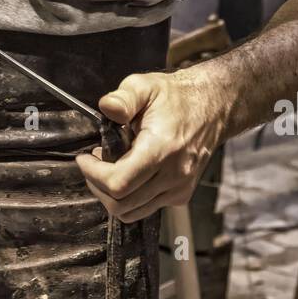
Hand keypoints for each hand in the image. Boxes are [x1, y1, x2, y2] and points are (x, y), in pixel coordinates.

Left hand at [76, 68, 226, 222]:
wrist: (212, 108)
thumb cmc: (175, 97)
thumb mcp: (145, 86)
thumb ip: (124, 98)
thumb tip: (106, 108)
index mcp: (162, 149)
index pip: (119, 183)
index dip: (93, 174)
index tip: (84, 158)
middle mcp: (173, 175)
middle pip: (121, 204)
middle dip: (98, 186)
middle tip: (93, 164)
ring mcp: (179, 188)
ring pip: (133, 212)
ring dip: (112, 195)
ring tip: (108, 168)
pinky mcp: (181, 195)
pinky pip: (147, 207)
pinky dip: (131, 197)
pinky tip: (129, 172)